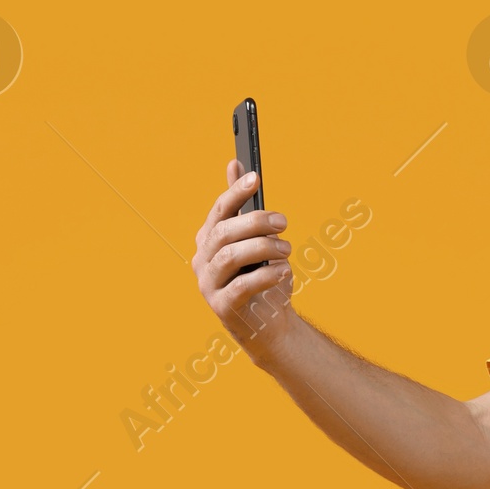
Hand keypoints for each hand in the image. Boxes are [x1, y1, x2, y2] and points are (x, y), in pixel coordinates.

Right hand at [192, 160, 295, 346]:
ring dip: (262, 248)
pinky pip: (241, 286)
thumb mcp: (256, 241)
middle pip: (224, 232)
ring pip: (230, 256)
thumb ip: (244, 207)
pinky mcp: (221, 307)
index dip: (236, 191)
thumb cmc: (263, 280)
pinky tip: (284, 272)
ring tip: (287, 251)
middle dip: (256, 222)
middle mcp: (202, 260)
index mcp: (209, 239)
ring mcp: (208, 284)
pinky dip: (266, 276)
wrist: (269, 324)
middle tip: (283, 223)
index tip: (256, 177)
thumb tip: (235, 164)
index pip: (219, 210)